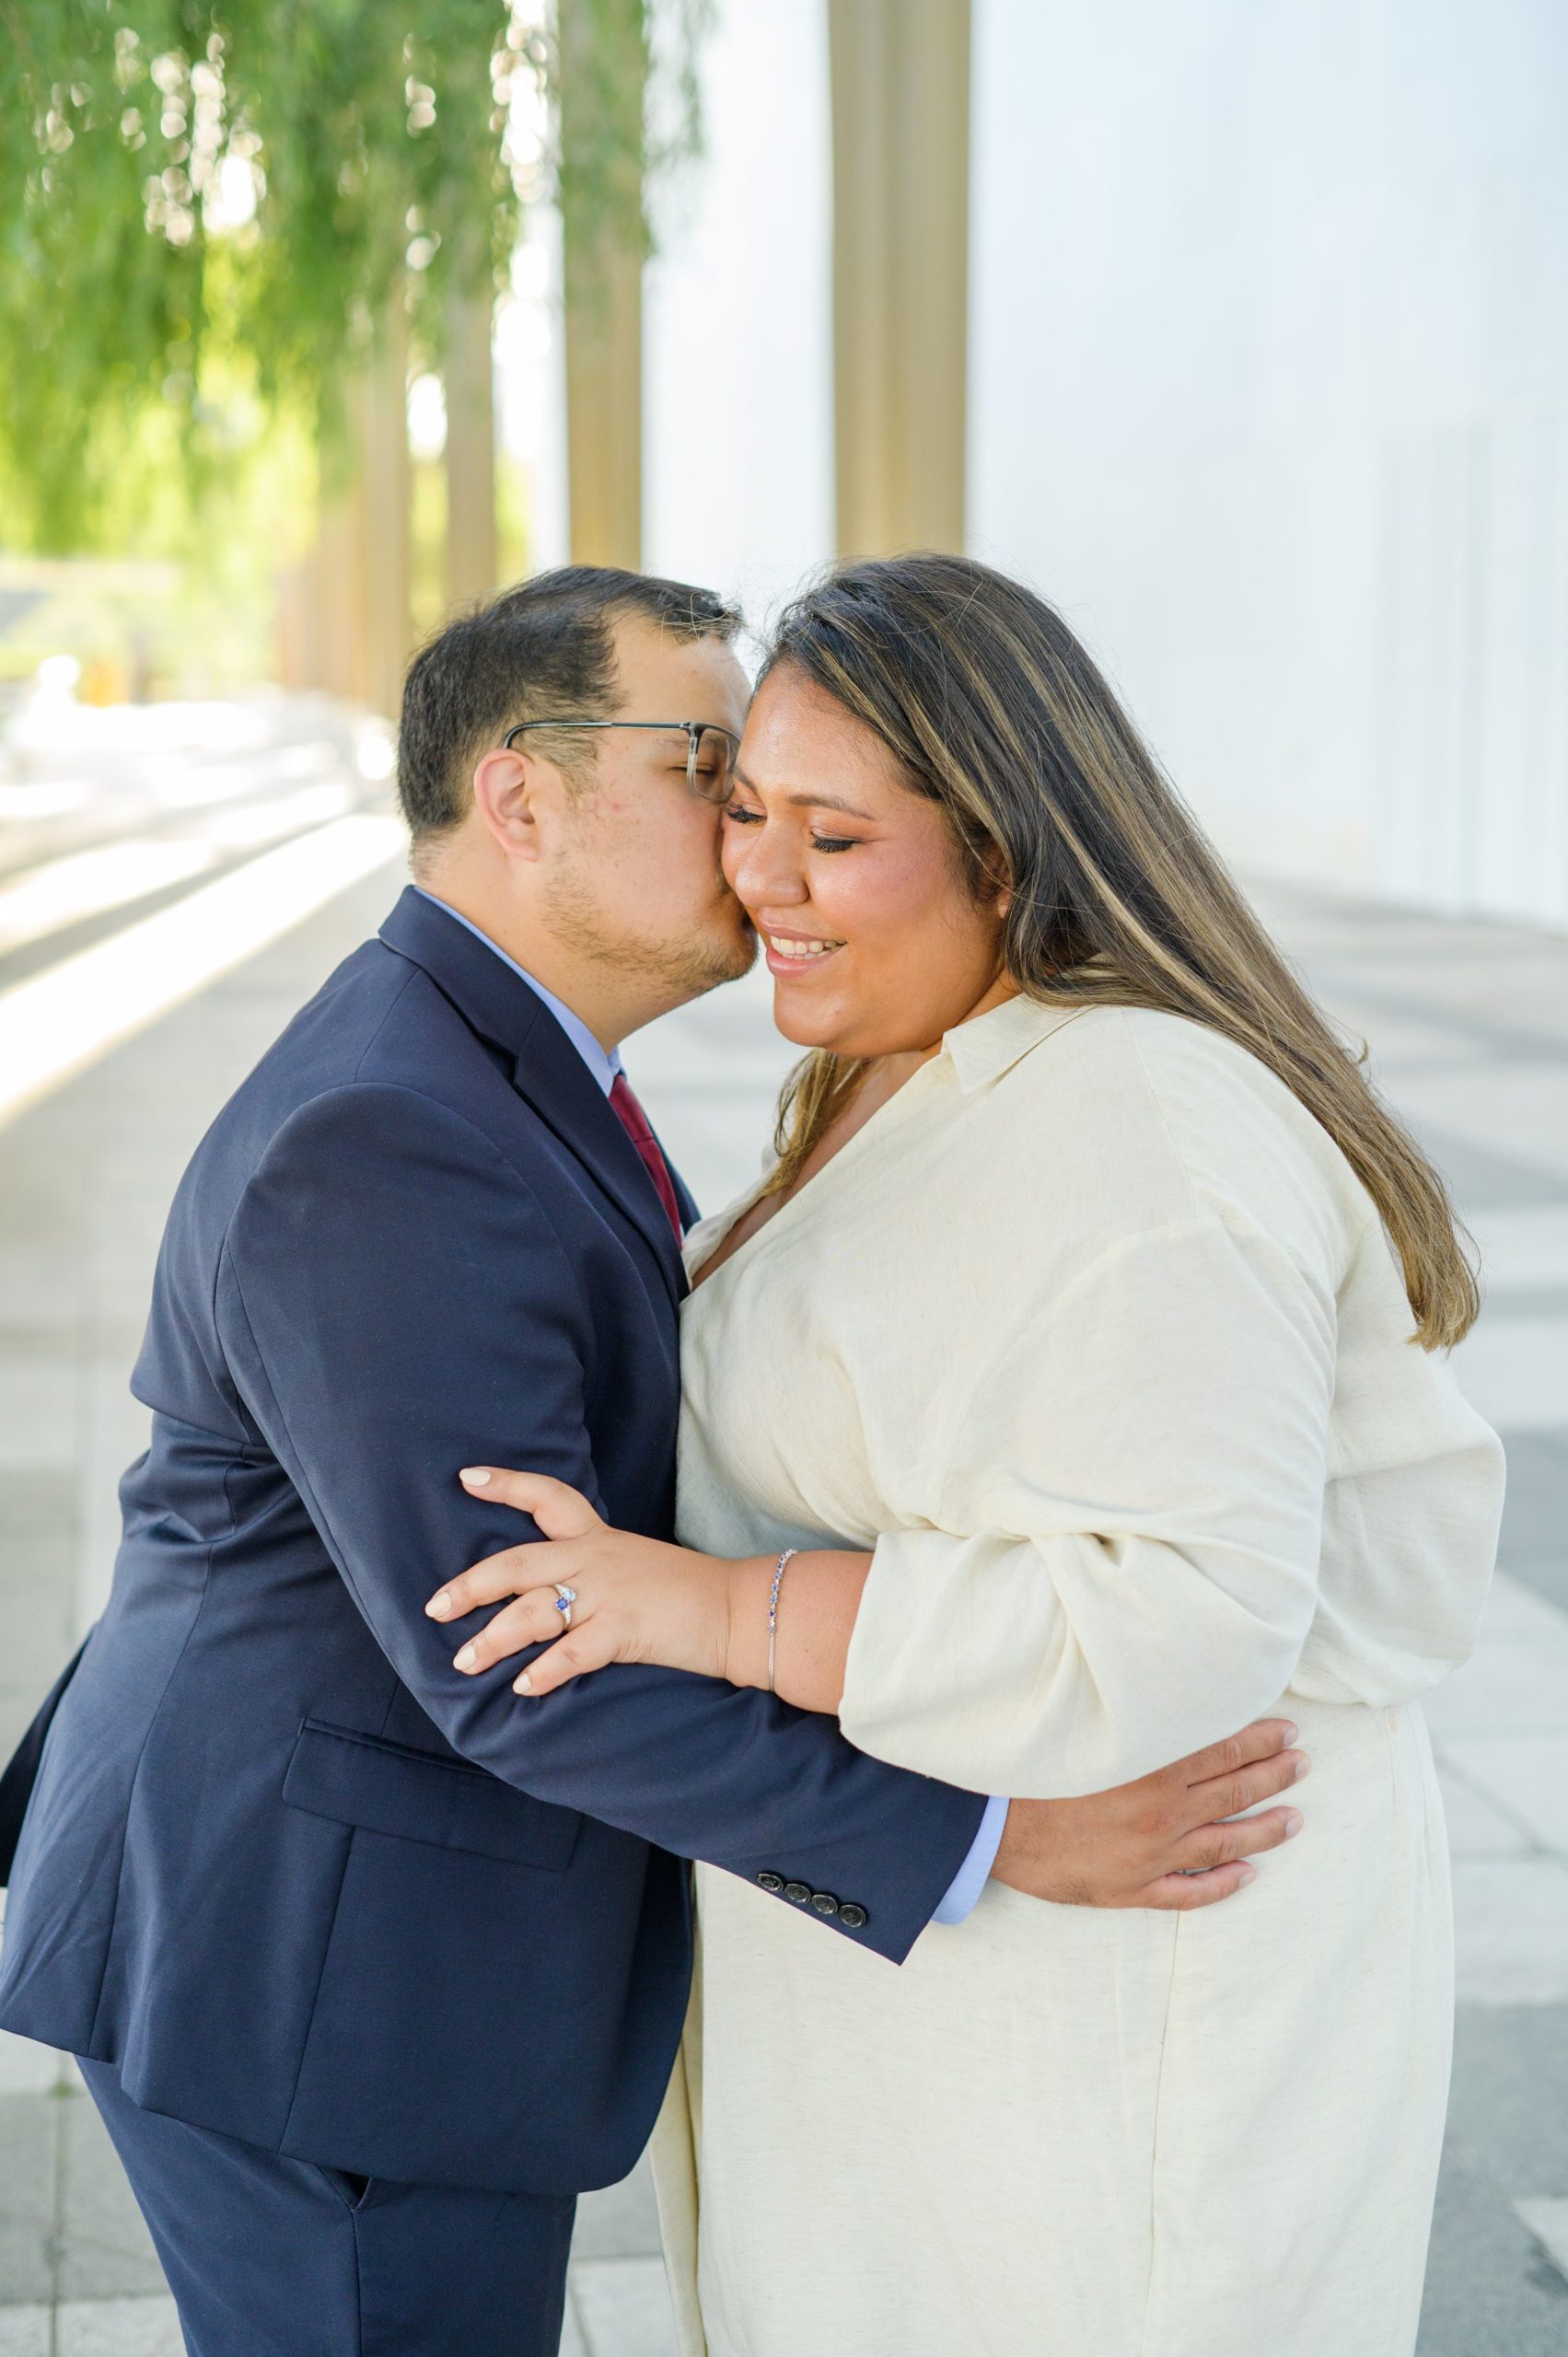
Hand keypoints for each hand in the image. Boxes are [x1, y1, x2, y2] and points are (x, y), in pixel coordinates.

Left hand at [427, 1467, 733, 1693]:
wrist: (738, 1608)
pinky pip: (573, 1651)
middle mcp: (596, 1558)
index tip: (467, 1478)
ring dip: (493, 1639)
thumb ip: (591, 1568)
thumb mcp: (633, 1563)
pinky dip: (545, 1670)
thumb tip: (547, 1593)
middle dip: (471, 1586)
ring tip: (464, 1661)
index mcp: (597, 1537)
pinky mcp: (625, 1629)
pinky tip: (524, 1686)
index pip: (547, 1497)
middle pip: (517, 1564)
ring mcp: (609, 1593)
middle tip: (434, 1607)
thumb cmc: (686, 1591)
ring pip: (534, 1611)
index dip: (506, 1485)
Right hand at [989, 1721, 1308, 1910]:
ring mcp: (1150, 1856)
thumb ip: (1136, 1721)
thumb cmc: (1032, 1769)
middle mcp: (1160, 1813)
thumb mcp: (1088, 1732)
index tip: (1288, 1730)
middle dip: (1274, 1776)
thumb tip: (1175, 1698)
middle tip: (1303, 1764)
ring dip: (1264, 1830)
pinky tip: (1246, 1876)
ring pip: (1224, 1842)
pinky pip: (1189, 1893)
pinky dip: (1221, 1885)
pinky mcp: (1131, 1889)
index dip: (1261, 1739)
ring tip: (1295, 1820)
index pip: (1224, 1748)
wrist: (988, 1826)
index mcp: (1152, 1769)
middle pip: (1233, 1791)